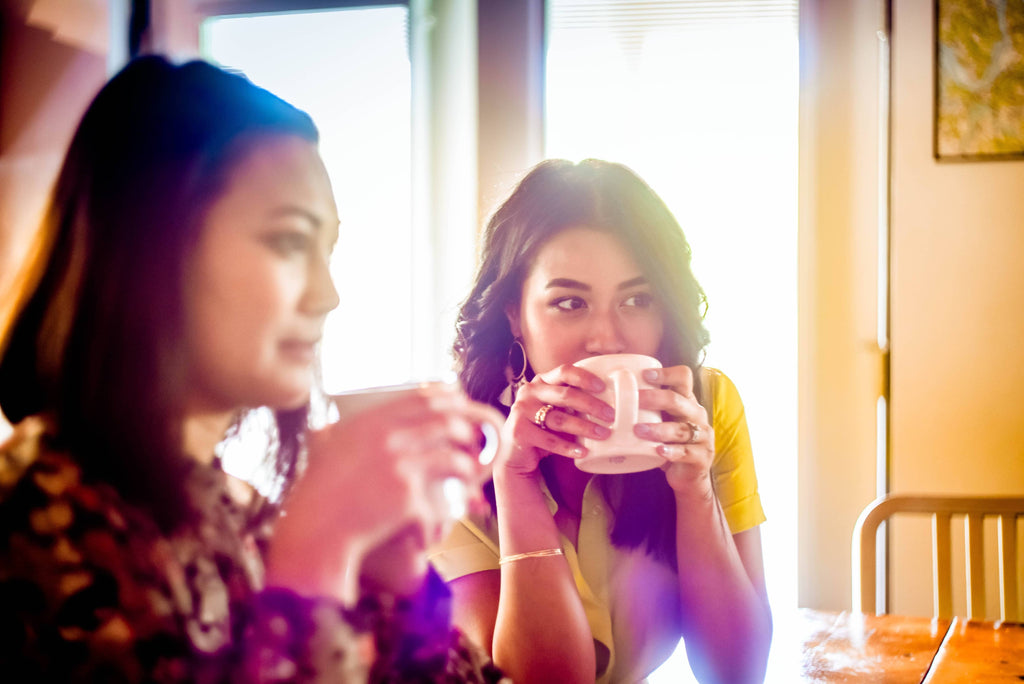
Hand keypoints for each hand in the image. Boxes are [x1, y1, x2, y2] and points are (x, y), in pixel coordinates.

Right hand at [265, 384, 501, 601]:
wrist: (314, 531)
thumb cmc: (320, 495)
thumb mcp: (332, 448)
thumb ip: (356, 432)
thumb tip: (379, 424)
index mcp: (371, 421)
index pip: (423, 396)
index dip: (451, 400)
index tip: (462, 407)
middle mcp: (388, 437)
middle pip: (447, 419)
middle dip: (469, 429)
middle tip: (475, 443)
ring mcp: (399, 465)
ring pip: (455, 458)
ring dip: (468, 471)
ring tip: (467, 482)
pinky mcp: (407, 495)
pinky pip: (443, 502)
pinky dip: (441, 518)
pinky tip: (429, 533)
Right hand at [502, 364, 616, 473]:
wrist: (516, 453)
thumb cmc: (542, 428)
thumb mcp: (556, 410)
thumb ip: (573, 403)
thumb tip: (609, 404)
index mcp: (541, 381)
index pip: (564, 371)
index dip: (584, 377)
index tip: (603, 387)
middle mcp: (529, 392)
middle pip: (565, 395)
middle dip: (591, 405)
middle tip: (611, 415)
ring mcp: (521, 410)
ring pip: (559, 419)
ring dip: (584, 428)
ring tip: (603, 434)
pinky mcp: (519, 431)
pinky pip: (550, 440)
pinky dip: (569, 447)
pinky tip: (584, 452)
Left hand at [634, 365, 715, 497]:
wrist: (688, 475)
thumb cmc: (668, 442)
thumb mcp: (661, 421)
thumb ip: (645, 409)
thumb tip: (606, 394)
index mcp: (687, 401)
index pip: (683, 377)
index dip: (665, 373)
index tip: (644, 374)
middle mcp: (697, 415)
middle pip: (678, 400)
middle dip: (655, 398)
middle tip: (635, 400)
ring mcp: (702, 436)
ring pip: (681, 429)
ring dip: (658, 429)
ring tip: (638, 430)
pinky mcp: (701, 456)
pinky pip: (686, 452)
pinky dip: (671, 451)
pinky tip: (658, 451)